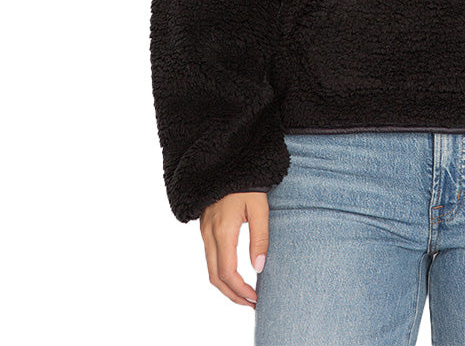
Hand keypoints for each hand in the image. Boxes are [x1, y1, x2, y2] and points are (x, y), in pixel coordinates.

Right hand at [199, 192, 269, 308]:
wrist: (227, 162)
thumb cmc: (247, 182)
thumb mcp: (259, 208)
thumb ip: (260, 237)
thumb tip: (259, 267)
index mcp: (223, 231)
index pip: (228, 272)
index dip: (240, 289)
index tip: (256, 298)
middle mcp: (209, 234)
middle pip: (215, 277)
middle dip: (232, 295)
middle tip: (251, 303)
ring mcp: (204, 231)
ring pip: (210, 269)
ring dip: (226, 286)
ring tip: (245, 294)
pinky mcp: (205, 228)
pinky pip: (209, 258)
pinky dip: (221, 273)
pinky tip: (235, 274)